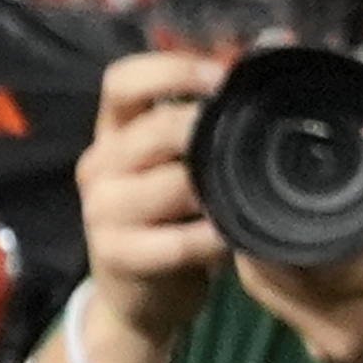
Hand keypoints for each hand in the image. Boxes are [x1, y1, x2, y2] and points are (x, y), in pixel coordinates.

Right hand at [66, 52, 232, 362]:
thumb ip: (199, 126)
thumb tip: (264, 63)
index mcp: (111, 133)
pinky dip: (210, 239)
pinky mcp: (116, 254)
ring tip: (241, 195)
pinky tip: (229, 238)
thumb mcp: (171, 168)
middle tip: (244, 140)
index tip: (220, 77)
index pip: (123, 81)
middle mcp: (98, 165)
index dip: (172, 69)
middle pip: (153, 129)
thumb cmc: (165, 222)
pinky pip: (175, 242)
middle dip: (206, 131)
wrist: (133, 300)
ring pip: (172, 185)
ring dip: (214, 190)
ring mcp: (101, 211)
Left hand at [232, 80, 362, 362]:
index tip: (260, 169)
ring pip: (267, 292)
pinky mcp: (335, 357)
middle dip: (253, 224)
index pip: (299, 246)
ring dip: (258, 251)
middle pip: (268, 267)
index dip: (267, 210)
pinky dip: (278, 279)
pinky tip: (284, 246)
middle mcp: (358, 318)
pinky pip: (285, 311)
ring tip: (259, 205)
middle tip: (250, 178)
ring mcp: (341, 344)